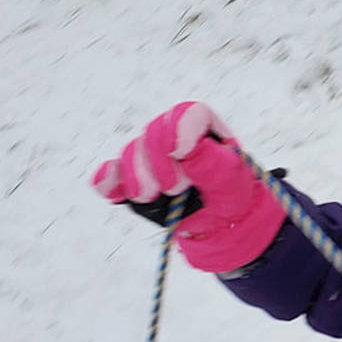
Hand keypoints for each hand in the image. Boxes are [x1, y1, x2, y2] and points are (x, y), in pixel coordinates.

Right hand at [92, 102, 285, 271]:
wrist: (222, 227)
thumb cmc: (232, 197)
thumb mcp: (232, 181)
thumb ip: (211, 162)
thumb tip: (184, 146)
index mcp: (205, 130)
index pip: (188, 114)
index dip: (179, 128)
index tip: (178, 152)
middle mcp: (175, 137)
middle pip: (154, 134)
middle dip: (159, 163)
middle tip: (175, 189)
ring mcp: (151, 157)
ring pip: (131, 154)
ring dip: (138, 177)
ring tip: (152, 197)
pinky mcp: (133, 179)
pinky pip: (111, 174)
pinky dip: (109, 181)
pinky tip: (113, 192)